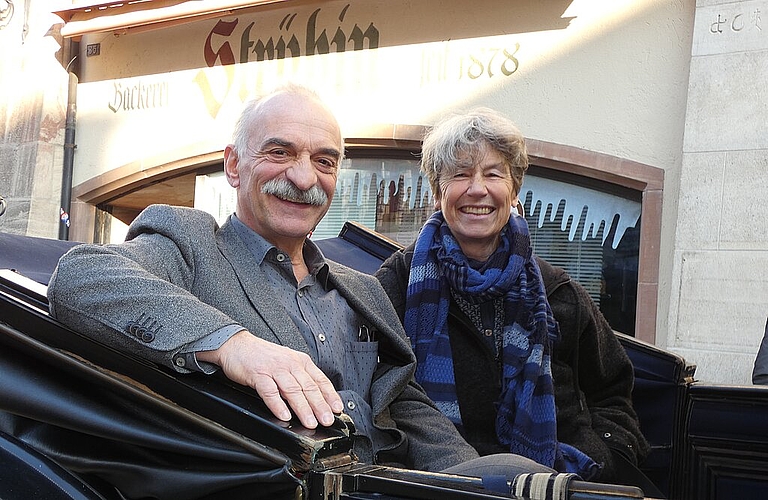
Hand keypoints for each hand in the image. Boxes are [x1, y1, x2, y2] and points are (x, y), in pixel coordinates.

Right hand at [197, 330, 343, 427]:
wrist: (237, 345)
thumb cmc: (263, 357)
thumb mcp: (288, 363)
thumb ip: (301, 378)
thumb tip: (316, 399)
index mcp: (300, 361)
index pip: (320, 379)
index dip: (330, 395)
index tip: (337, 409)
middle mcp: (290, 364)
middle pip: (308, 386)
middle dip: (320, 405)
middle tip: (327, 420)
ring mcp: (274, 369)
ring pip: (292, 390)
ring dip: (302, 408)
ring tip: (310, 422)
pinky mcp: (258, 374)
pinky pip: (270, 391)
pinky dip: (278, 404)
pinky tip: (284, 415)